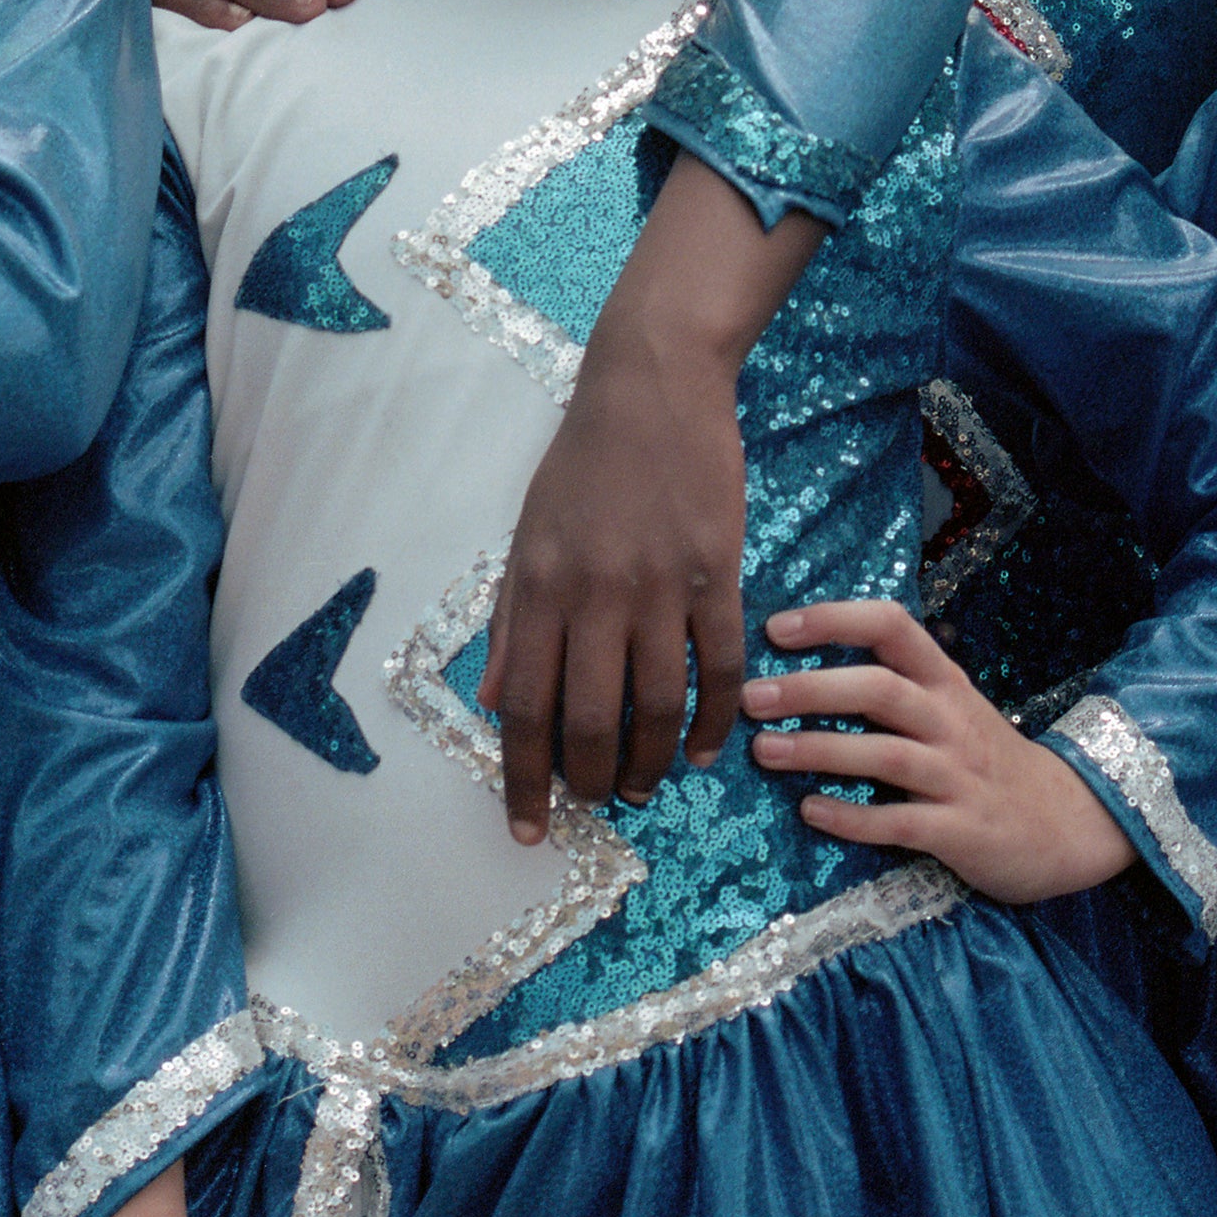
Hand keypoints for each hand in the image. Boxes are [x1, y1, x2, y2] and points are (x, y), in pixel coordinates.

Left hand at [482, 181, 817, 841]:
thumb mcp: (525, 537)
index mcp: (538, 587)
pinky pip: (720, 667)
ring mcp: (662, 587)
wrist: (652, 389)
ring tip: (641, 785)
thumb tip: (495, 703)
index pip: (525, 707)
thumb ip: (510, 622)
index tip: (527, 826)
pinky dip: (716, 721)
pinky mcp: (719, 575)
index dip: (524, 776)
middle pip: (591, 718)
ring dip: (649, 760)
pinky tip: (709, 751)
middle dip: (588, 779)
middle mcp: (595, 595)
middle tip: (593, 805)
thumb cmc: (580, 465)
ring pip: (659, 704)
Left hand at [741, 600, 1135, 903]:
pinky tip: (809, 811)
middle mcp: (951, 720)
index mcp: (944, 682)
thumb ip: (893, 687)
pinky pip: (901, 821)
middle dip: (810, 689)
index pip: (893, 626)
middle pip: (880, 690)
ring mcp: (959, 776)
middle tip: (750, 697)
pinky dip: (853, 817)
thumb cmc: (985, 762)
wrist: (1067, 823)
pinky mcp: (962, 830)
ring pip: (885, 755)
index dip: (834, 620)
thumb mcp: (950, 710)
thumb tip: (796, 668)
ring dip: (819, 750)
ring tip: (763, 751)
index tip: (776, 629)